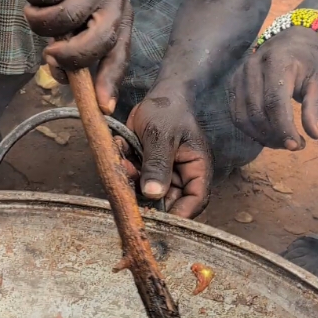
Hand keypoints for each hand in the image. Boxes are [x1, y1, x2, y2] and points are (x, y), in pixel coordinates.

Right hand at [20, 0, 132, 112]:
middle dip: (70, 56)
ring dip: (38, 20)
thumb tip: (62, 78)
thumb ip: (71, 44)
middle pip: (97, 41)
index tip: (101, 107)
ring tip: (33, 8)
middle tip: (49, 54)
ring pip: (63, 19)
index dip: (110, 81)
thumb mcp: (73, 16)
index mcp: (120, 14)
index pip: (120, 53)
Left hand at [126, 87, 211, 218]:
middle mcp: (182, 177)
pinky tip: (120, 151)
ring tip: (125, 161)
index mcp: (197, 169)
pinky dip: (125, 169)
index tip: (160, 221)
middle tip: (130, 193)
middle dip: (148, 199)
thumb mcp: (162, 136)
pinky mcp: (147, 170)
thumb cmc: (168, 111)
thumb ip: (158, 164)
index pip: (195, 200)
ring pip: (148, 193)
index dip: (181, 215)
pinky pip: (135, 180)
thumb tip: (154, 194)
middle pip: (169, 202)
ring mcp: (164, 175)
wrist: (157, 95)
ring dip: (133, 182)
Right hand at [229, 29, 317, 148]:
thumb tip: (316, 134)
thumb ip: (317, 107)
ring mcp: (239, 75)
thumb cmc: (307, 63)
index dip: (283, 127)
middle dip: (274, 135)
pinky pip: (236, 114)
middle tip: (293, 145)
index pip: (275, 101)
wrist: (289, 40)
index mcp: (278, 63)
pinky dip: (250, 130)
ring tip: (282, 142)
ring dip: (262, 136)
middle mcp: (253, 67)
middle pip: (256, 111)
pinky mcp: (232, 84)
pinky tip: (267, 134)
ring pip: (243, 116)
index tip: (296, 146)